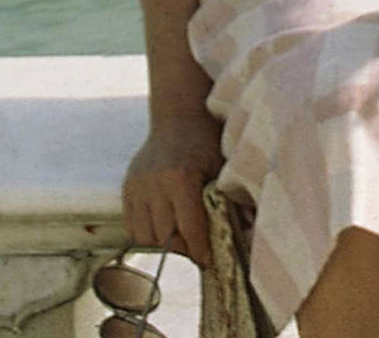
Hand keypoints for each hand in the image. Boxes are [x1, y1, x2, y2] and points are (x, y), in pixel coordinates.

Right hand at [122, 108, 224, 267]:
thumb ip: (233, 197)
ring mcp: (137, 186)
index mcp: (180, 178)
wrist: (179, 115)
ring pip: (144, 235)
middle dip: (182, 249)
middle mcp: (154, 184)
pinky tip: (165, 228)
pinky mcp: (127, 187)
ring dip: (163, 243)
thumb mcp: (224, 165)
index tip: (208, 262)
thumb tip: (250, 228)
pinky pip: (132, 224)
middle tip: (197, 253)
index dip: (199, 249)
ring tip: (181, 240)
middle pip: (164, 236)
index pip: (189, 227)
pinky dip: (148, 233)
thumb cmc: (208, 139)